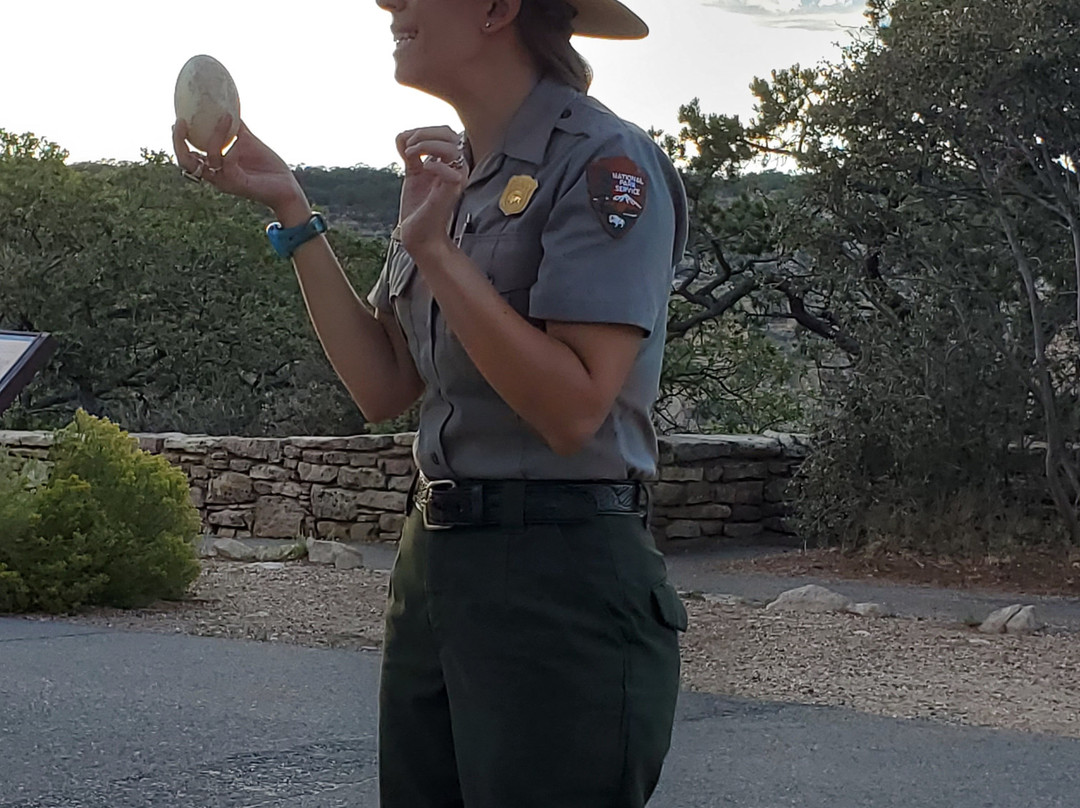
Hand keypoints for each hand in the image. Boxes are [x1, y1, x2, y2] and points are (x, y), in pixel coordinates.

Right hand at [172, 116, 309, 222]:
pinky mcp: (237, 183)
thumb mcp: (249, 142)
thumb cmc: (268, 168)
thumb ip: (237, 128)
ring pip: (207, 160)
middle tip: (179, 123)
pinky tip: (241, 136)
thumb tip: (230, 107)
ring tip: (225, 116)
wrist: (287, 187)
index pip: (188, 155)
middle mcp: (216, 174)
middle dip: (178, 142)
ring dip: (214, 136)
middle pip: (185, 162)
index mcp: (215, 166)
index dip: (179, 140)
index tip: (178, 120)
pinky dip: (232, 147)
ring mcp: (225, 180)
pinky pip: (227, 163)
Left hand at [395, 126, 468, 259]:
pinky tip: (423, 169)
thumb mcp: (413, 173)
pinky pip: (453, 171)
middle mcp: (455, 168)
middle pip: (449, 134)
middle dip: (424, 133)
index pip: (444, 132)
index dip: (423, 130)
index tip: (404, 143)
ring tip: (410, 153)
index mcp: (447, 162)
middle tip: (407, 147)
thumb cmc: (418, 207)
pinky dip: (435, 165)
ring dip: (427, 144)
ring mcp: (456, 179)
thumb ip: (412, 154)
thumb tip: (403, 136)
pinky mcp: (453, 192)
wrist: (418, 234)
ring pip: (452, 148)